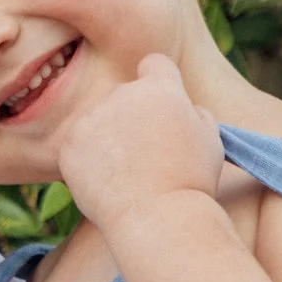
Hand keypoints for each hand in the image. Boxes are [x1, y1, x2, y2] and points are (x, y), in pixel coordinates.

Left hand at [55, 53, 221, 230]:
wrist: (156, 216)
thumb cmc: (191, 181)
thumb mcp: (211, 141)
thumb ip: (195, 114)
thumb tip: (184, 107)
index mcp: (160, 88)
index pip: (155, 64)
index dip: (159, 81)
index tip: (160, 104)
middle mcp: (121, 93)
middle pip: (125, 96)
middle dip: (132, 117)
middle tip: (146, 154)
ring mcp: (91, 117)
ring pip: (100, 121)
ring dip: (109, 138)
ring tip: (129, 173)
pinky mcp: (69, 143)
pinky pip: (80, 145)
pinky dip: (89, 160)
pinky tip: (108, 181)